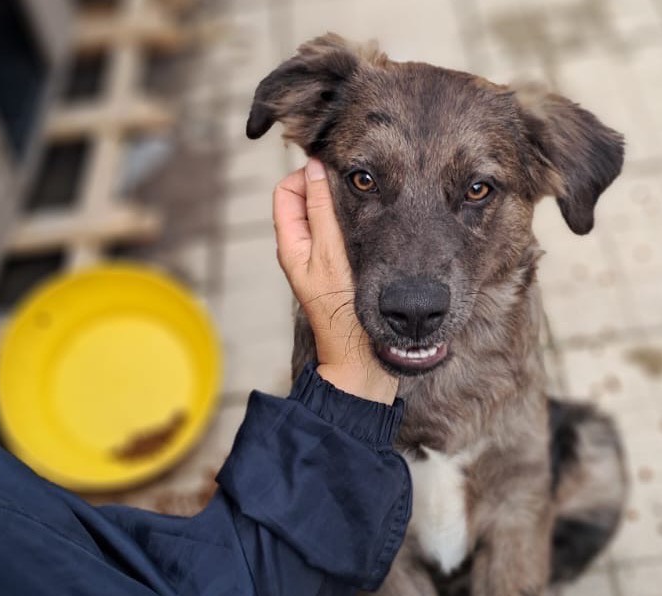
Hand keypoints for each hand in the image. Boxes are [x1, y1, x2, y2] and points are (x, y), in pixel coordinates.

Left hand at [273, 159, 398, 404]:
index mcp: (291, 245)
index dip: (305, 174)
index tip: (334, 169)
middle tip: (358, 180)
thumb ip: (322, 211)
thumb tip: (315, 169)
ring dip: (344, 203)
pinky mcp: (342, 270)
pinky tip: (374, 223)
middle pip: (306, 200)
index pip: (286, 191)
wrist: (361, 360)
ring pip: (327, 216)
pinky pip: (342, 234)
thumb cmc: (343, 314)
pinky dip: (354, 222)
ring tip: (369, 198)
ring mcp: (322, 261)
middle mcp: (303, 250)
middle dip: (326, 184)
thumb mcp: (330, 256)